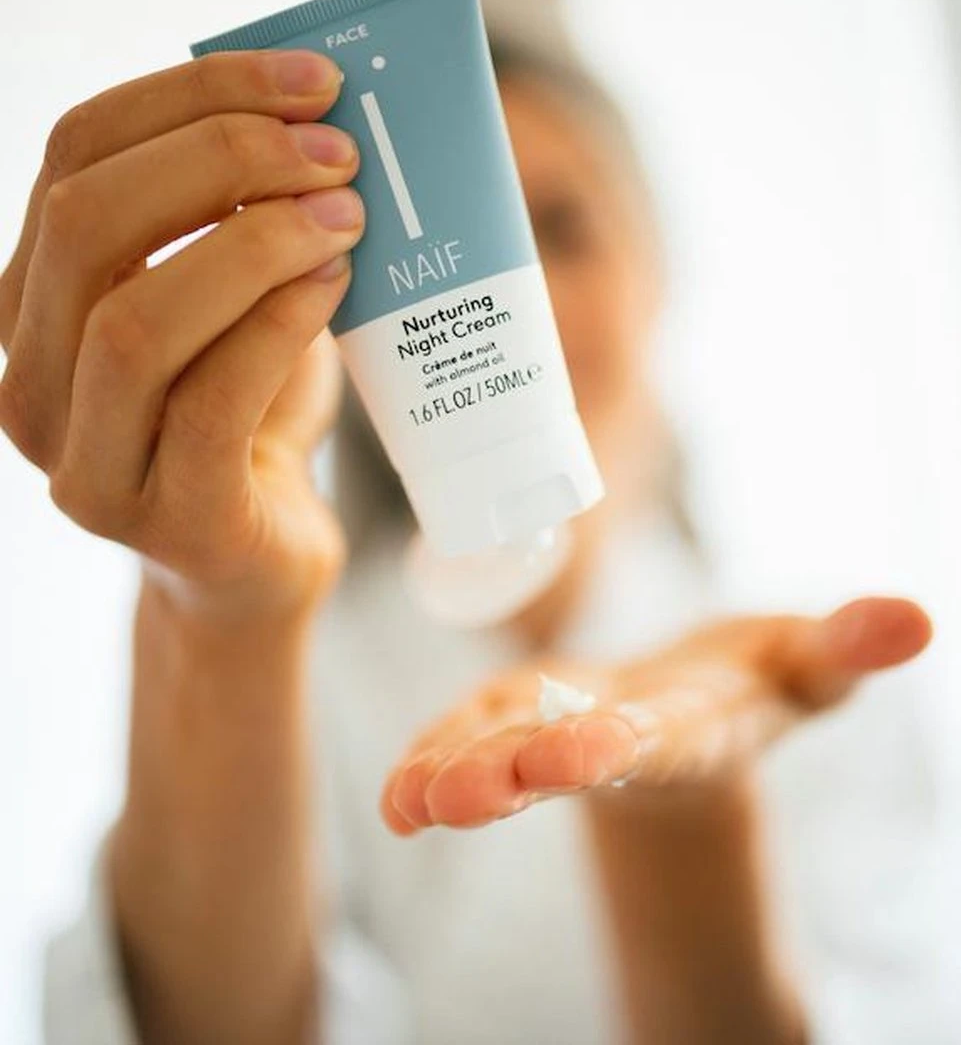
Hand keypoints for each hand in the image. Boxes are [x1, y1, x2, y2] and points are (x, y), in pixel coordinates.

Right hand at [0, 50, 362, 619]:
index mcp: (34, 295)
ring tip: (346, 217)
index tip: (312, 80)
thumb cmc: (250, 408)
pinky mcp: (164, 519)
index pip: (76, 151)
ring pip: (133, 320)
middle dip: (223, 160)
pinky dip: (275, 327)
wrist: (260, 556)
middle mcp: (30, 374)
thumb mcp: (232, 295)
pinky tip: (334, 287)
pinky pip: (208, 404)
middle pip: (89, 220)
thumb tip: (320, 113)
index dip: (192, 95)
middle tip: (337, 153)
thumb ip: (236, 214)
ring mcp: (86, 460)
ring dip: (252, 246)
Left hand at [381, 597, 930, 832]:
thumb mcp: (806, 662)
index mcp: (692, 728)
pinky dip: (433, 759)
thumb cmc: (756, 680)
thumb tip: (916, 616)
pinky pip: (472, 738)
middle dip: (515, 773)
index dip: (616, 746)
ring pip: (504, 753)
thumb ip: (848, 645)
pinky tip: (394, 793)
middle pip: (564, 759)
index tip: (576, 753)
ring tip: (405, 804)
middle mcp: (620, 742)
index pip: (654, 740)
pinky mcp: (522, 719)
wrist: (694, 713)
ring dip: (455, 774)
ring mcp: (563, 733)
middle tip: (461, 797)